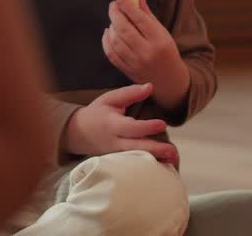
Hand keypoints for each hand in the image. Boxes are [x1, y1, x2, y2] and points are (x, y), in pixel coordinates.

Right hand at [63, 83, 178, 166]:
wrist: (77, 133)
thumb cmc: (97, 113)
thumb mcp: (109, 99)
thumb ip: (130, 93)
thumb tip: (150, 86)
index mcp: (112, 125)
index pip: (131, 127)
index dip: (147, 127)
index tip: (163, 123)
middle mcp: (115, 142)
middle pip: (136, 148)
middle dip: (156, 150)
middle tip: (173, 151)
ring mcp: (116, 155)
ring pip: (137, 160)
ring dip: (156, 160)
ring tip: (173, 159)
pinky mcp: (119, 162)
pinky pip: (135, 164)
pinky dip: (150, 164)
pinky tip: (165, 163)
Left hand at [103, 0, 187, 108]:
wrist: (169, 80)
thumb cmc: (167, 52)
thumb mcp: (163, 33)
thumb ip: (148, 15)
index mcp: (159, 40)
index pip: (140, 20)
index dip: (128, 7)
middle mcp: (147, 52)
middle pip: (124, 30)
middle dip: (115, 14)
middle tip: (113, 6)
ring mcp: (136, 63)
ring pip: (116, 41)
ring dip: (111, 27)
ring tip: (113, 20)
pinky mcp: (127, 71)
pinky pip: (111, 54)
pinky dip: (106, 41)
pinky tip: (108, 33)